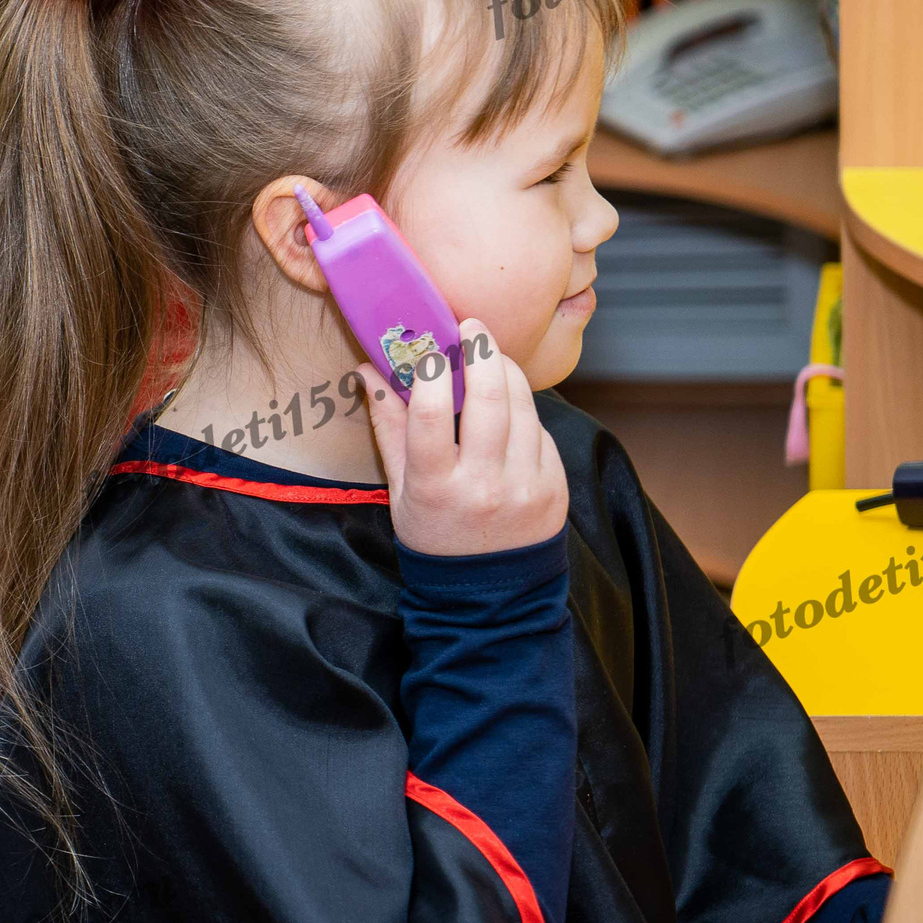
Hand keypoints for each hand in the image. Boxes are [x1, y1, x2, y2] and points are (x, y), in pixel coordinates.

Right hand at [354, 318, 566, 556]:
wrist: (488, 594)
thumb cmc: (434, 535)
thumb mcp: (399, 490)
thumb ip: (387, 428)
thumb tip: (369, 369)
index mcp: (435, 488)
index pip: (430, 417)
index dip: (430, 372)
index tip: (430, 346)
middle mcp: (483, 487)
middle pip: (490, 401)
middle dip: (482, 352)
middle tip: (473, 327)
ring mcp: (524, 488)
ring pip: (523, 408)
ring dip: (507, 372)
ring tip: (492, 355)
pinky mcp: (554, 489)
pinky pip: (541, 432)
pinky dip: (524, 412)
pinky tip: (509, 408)